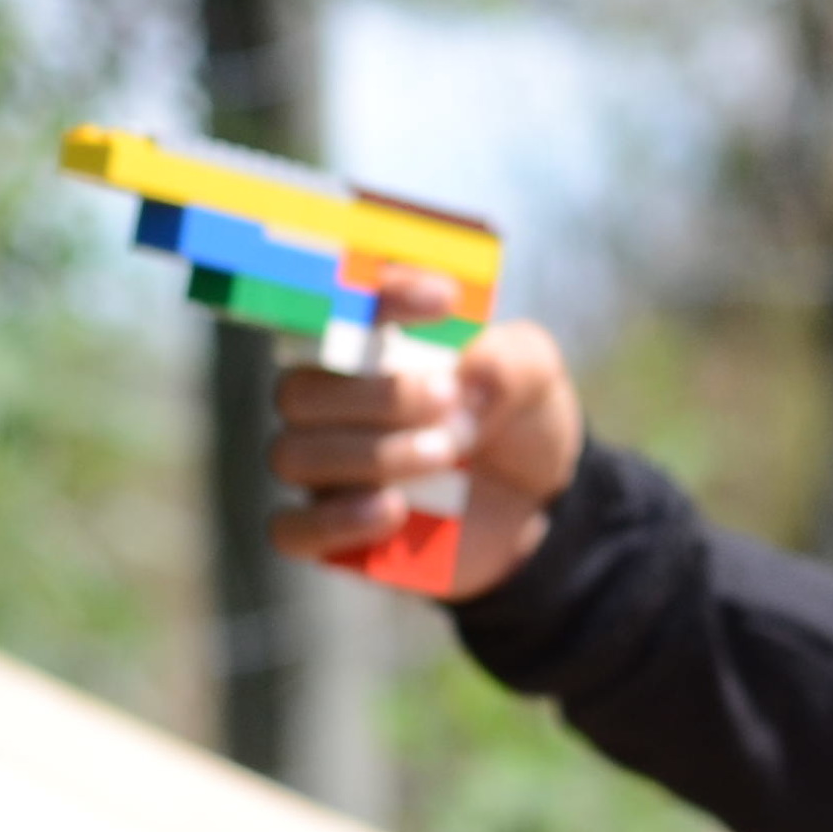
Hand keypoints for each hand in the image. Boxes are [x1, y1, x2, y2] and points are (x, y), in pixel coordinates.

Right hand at [269, 269, 583, 600]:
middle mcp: (333, 405)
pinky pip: (291, 529)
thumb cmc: (516, 420)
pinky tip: (394, 511)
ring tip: (445, 453)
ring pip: (295, 455)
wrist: (541, 504)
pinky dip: (335, 519)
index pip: (338, 309)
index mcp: (369, 349)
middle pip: (300, 391)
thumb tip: (466, 380)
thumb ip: (507, 362)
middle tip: (448, 399)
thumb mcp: (534, 375)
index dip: (376, 297)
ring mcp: (327, 471)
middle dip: (375, 395)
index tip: (444, 300)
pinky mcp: (333, 534)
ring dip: (370, 453)